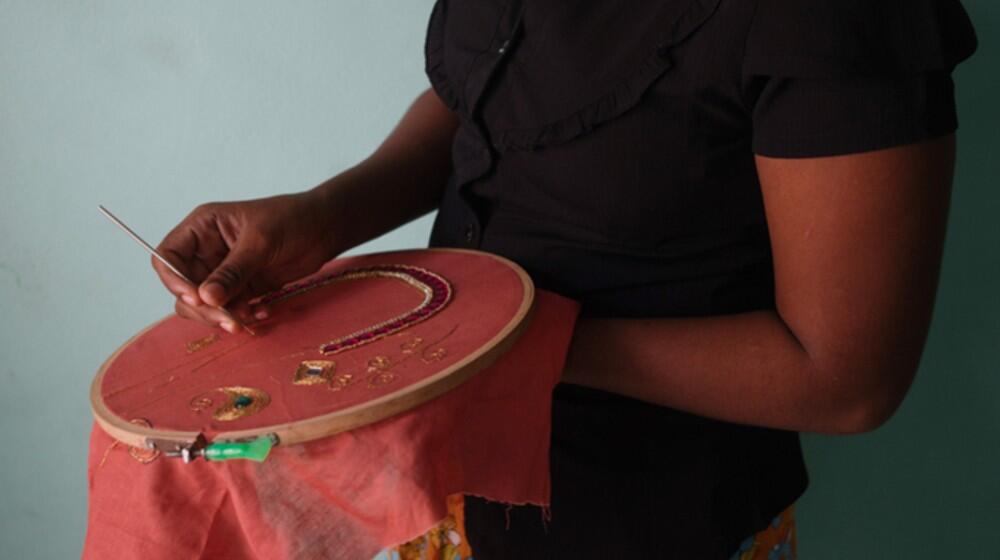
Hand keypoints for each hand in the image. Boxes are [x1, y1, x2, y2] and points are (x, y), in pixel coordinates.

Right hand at [153, 190, 338, 332]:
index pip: (168, 257)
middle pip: (183, 288)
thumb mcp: (260, 242)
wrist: (325, 229)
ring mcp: (223, 272)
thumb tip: (204, 299)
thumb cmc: (292, 220)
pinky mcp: (242, 288)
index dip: (174, 281)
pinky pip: (229, 310)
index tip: (196, 299)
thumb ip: (233, 271)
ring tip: (251, 317)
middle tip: (230, 321)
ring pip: (205, 304)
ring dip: (224, 316)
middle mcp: (206, 251)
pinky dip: (243, 316)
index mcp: (201, 228)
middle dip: (204, 308)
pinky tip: (265, 312)